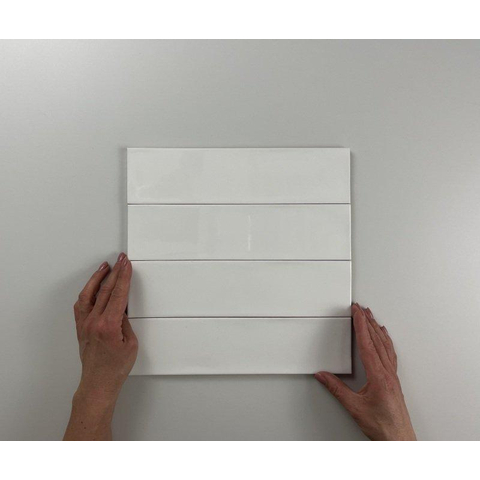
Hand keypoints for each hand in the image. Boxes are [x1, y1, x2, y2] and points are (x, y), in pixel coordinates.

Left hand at [64, 253, 137, 439]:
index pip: (118, 294)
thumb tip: (121, 308)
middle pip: (105, 290)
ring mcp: (85, 324)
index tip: (127, 265)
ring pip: (90, 294)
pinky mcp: (81, 327)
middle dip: (115, 272)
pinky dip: (87, 291)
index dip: (124, 277)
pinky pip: (81, 304)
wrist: (98, 383)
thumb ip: (125, 322)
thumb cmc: (115, 368)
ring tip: (106, 266)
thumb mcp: (131, 343)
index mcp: (108, 325)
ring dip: (98, 277)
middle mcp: (94, 322)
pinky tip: (92, 286)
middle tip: (121, 259)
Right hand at [315, 303, 415, 440]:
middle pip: (377, 340)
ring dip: (377, 328)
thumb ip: (336, 389)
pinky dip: (386, 341)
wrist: (399, 439)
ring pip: (385, 345)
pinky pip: (391, 354)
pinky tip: (384, 338)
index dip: (361, 325)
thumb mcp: (354, 407)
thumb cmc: (382, 426)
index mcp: (378, 375)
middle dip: (368, 321)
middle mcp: (387, 373)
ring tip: (372, 316)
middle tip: (361, 308)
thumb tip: (323, 375)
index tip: (356, 311)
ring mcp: (393, 376)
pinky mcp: (394, 380)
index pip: (367, 343)